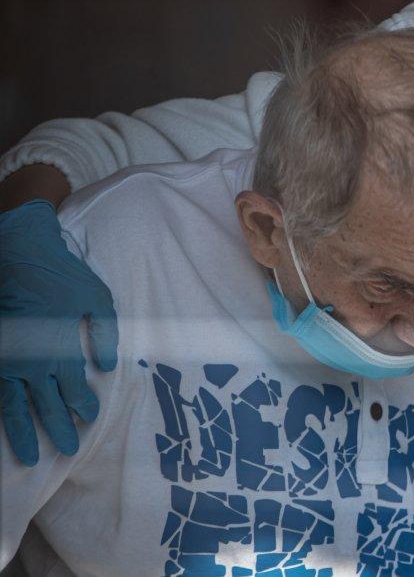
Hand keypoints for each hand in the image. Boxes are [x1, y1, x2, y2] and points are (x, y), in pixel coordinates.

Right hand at [0, 200, 117, 464]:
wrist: (19, 253)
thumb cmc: (62, 275)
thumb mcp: (98, 300)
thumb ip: (104, 335)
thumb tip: (106, 368)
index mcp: (62, 349)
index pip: (75, 390)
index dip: (83, 408)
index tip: (89, 419)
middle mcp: (33, 362)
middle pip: (46, 406)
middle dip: (58, 431)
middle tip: (68, 451)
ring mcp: (8, 361)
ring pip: (13, 408)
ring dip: (23, 434)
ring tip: (31, 457)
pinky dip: (0, 414)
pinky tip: (3, 429)